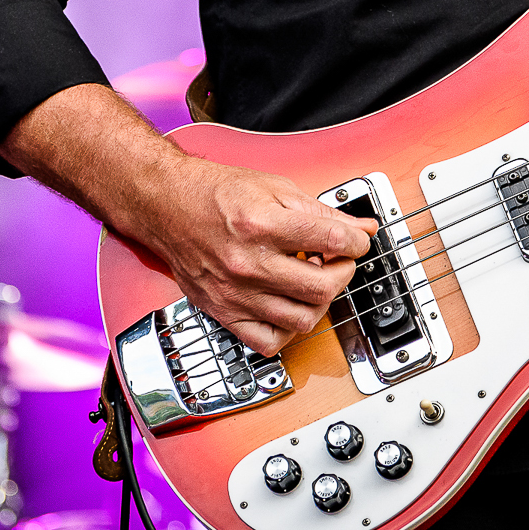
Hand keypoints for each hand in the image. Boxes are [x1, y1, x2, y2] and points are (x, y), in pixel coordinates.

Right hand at [0, 83, 376, 358]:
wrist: (168, 206)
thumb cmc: (217, 194)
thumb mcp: (276, 188)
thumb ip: (322, 211)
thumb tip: (360, 227)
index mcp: (263, 222)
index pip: (333, 240)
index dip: (357, 240)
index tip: (357, 239)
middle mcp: (249, 262)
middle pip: (323, 285)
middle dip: (343, 271)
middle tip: (339, 260)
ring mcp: (236, 292)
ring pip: (302, 317)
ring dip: (319, 300)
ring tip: (314, 281)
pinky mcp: (224, 312)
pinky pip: (269, 342)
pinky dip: (288, 329)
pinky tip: (289, 306)